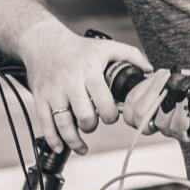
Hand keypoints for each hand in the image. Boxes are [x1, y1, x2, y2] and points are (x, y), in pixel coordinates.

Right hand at [14, 21, 151, 153]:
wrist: (43, 43)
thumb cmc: (78, 48)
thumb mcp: (106, 46)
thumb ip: (131, 55)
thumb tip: (150, 70)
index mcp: (89, 71)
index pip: (103, 101)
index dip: (111, 115)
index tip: (111, 115)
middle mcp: (70, 83)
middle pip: (84, 117)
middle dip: (92, 126)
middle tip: (94, 123)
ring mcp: (53, 92)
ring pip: (64, 125)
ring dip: (74, 140)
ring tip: (81, 145)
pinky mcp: (40, 98)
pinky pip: (45, 124)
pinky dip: (53, 140)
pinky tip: (61, 146)